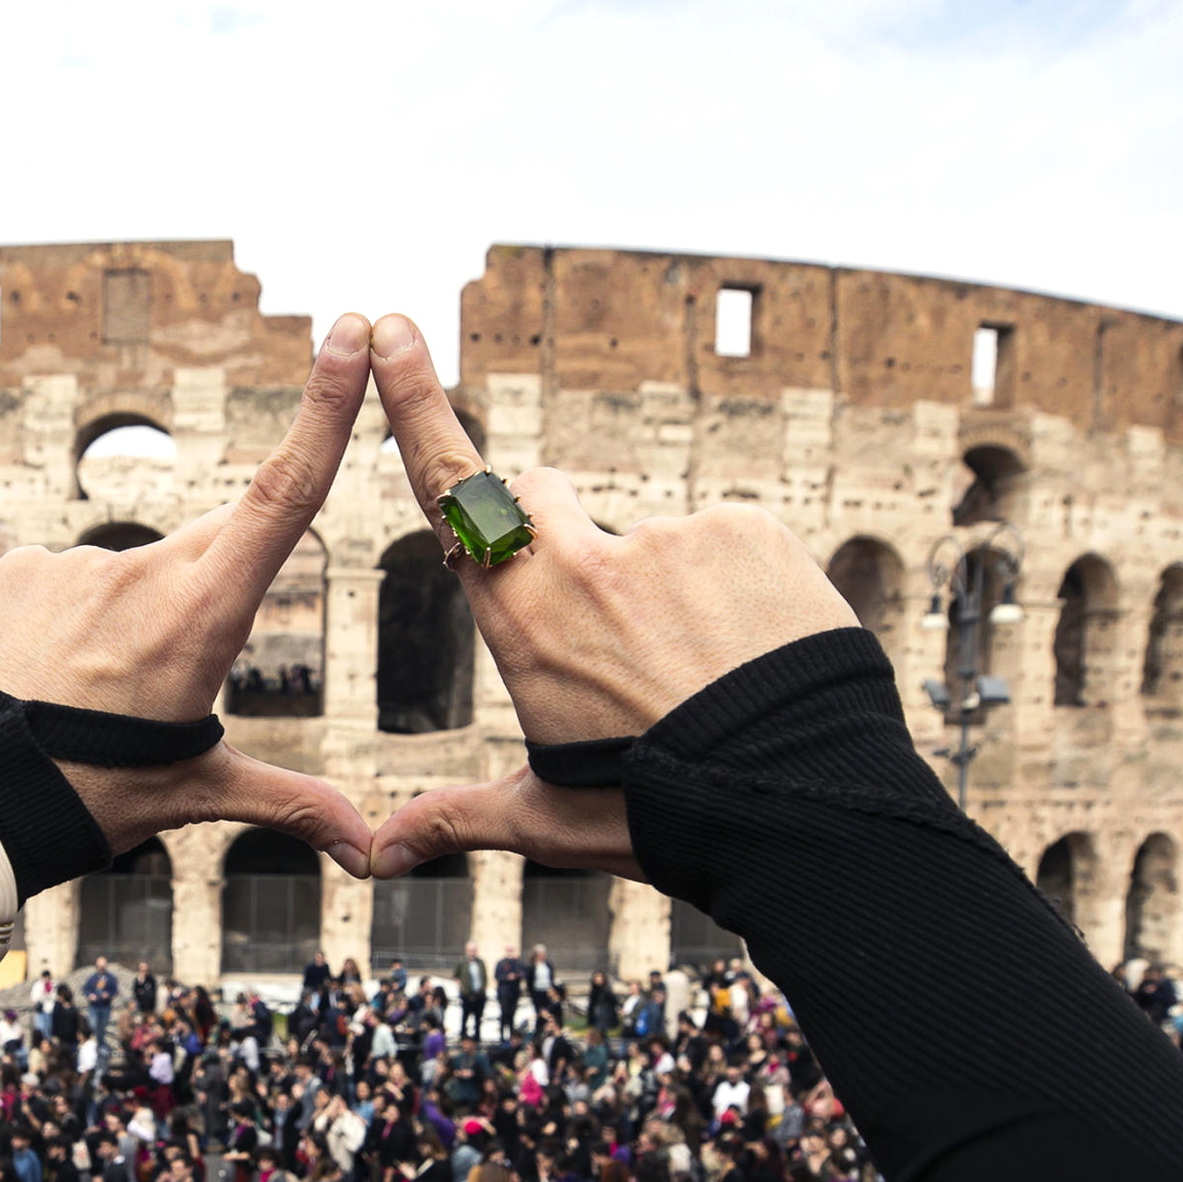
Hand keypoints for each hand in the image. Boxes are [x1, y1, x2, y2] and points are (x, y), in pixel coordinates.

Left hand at [0, 316, 377, 868]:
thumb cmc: (82, 799)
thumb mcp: (190, 794)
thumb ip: (284, 801)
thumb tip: (364, 848)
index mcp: (198, 616)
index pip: (282, 497)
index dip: (325, 411)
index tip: (350, 331)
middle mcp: (139, 570)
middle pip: (208, 556)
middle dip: (203, 608)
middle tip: (153, 697)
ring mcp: (72, 562)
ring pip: (129, 582)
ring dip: (124, 629)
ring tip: (78, 708)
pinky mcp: (16, 566)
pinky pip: (64, 585)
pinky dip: (66, 626)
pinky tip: (36, 683)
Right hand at [357, 314, 852, 880]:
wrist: (803, 809)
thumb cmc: (665, 816)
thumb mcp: (551, 818)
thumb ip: (461, 816)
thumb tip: (379, 853)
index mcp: (526, 615)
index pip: (452, 488)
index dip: (417, 404)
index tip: (394, 328)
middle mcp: (591, 557)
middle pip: (545, 499)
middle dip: (557, 539)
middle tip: (611, 628)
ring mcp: (675, 534)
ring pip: (652, 541)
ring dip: (668, 587)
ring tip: (712, 674)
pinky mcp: (752, 528)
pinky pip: (730, 544)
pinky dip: (739, 587)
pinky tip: (758, 652)